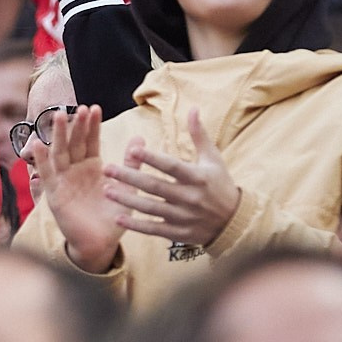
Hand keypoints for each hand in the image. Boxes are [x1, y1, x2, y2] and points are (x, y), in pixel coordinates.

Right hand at [29, 106, 120, 276]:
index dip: (92, 125)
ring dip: (58, 135)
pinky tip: (38, 144)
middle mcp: (76, 170)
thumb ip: (130, 165)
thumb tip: (140, 139)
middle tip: (79, 108)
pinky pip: (46, 174)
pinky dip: (41, 160)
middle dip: (76, 125)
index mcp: (92, 166)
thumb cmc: (113, 217)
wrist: (101, 244)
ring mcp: (64, 180)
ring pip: (59, 153)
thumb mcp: (126, 188)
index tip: (94, 107)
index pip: (91, 140)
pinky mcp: (54, 194)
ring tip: (59, 116)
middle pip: (74, 142)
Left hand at [105, 110, 242, 247]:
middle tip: (108, 169)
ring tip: (107, 190)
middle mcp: (190, 198)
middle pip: (155, 187)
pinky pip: (154, 229)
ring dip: (127, 200)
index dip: (152, 158)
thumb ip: (199, 135)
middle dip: (130, 177)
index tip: (132, 149)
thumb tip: (193, 108)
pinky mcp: (178, 233)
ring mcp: (183, 217)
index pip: (171, 166)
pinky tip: (118, 218)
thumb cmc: (221, 184)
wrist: (234, 222)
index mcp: (198, 178)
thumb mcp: (213, 159)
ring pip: (151, 208)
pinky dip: (136, 226)